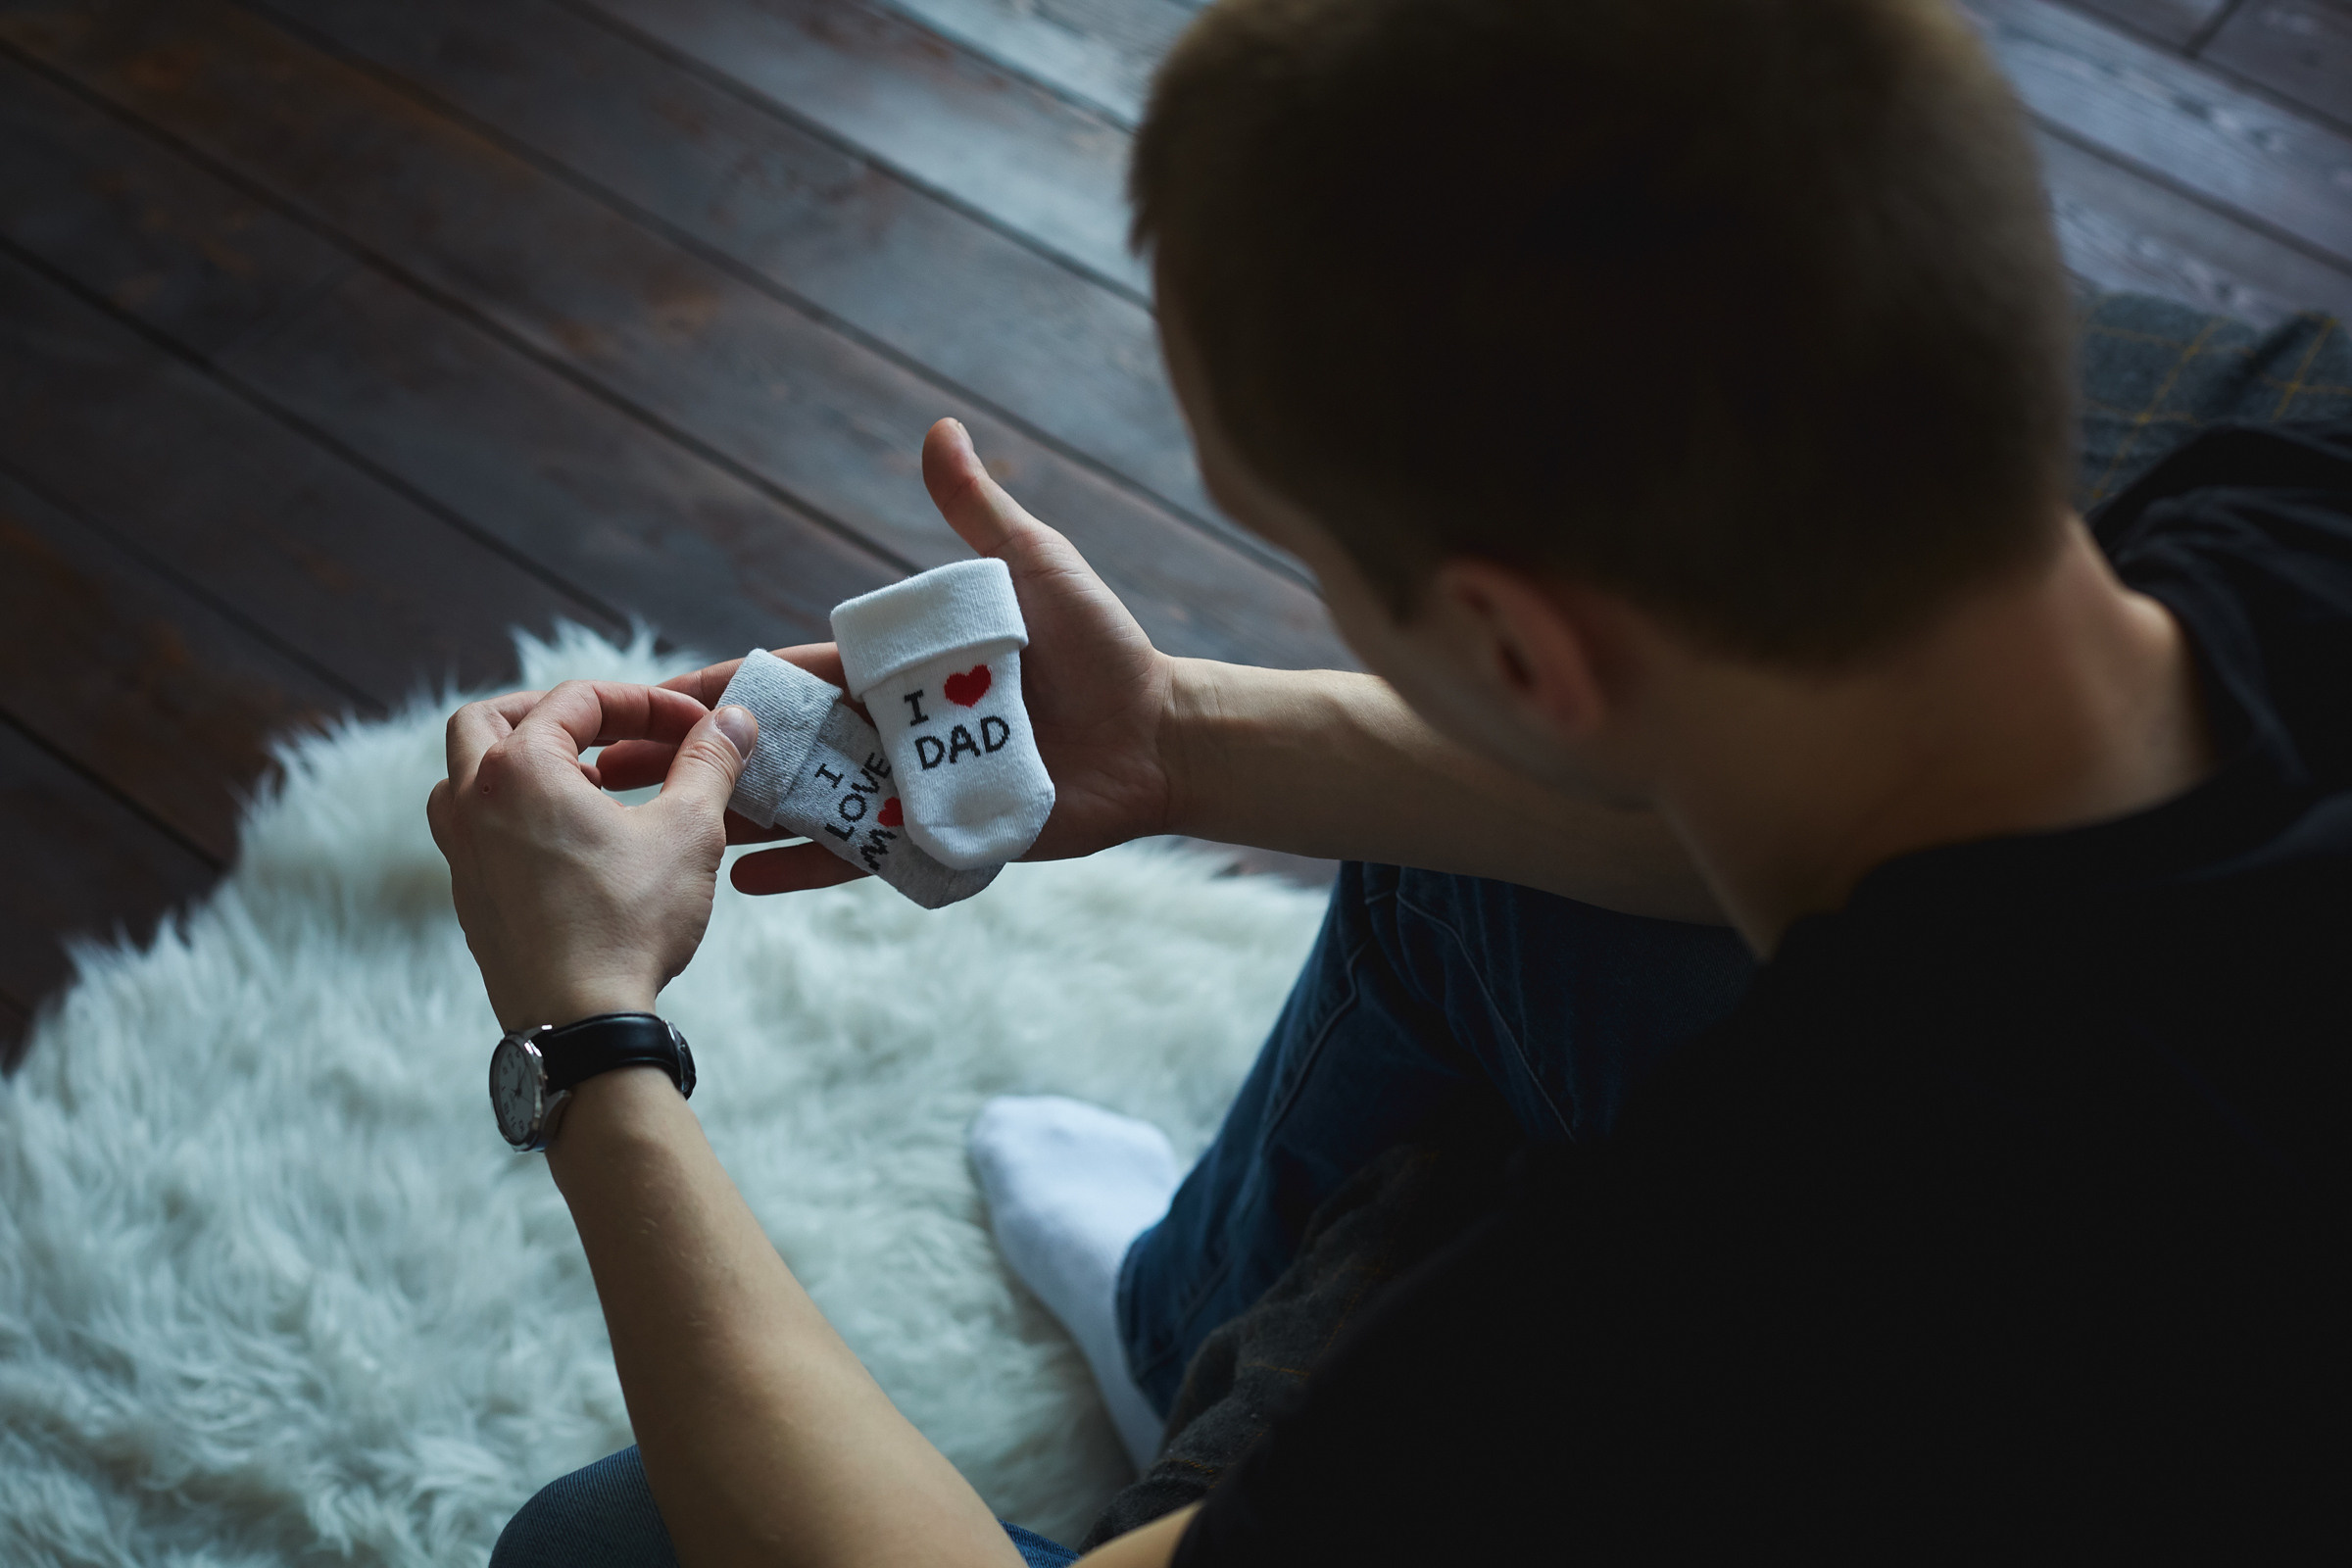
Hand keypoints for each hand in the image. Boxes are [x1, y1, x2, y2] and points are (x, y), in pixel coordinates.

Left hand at [427, 680, 756, 1028]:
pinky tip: (569, 843)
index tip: (691, 727)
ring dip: (517, 763)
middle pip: (487, 720)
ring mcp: (461, 854)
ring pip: (464, 777)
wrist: (580, 1024)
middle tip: (604, 729)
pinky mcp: (468, 899)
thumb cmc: (629, 923)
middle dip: (549, 713)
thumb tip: (732, 720)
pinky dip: (512, 814)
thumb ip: (709, 764)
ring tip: (582, 781)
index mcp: (519, 769)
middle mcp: (471, 801)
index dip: (642, 702)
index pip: (577, 701)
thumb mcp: (688, 831)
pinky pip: (475, 831)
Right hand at [596, 418, 1179, 894]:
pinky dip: (807, 867)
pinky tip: (744, 880)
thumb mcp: (1032, 569)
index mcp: (894, 671)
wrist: (1159, 732)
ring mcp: (908, 788)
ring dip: (734, 817)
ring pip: (807, 805)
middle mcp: (889, 731)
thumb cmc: (1100, 648)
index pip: (791, 678)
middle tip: (616, 774)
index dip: (725, 689)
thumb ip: (978, 512)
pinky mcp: (939, 834)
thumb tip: (940, 428)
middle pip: (781, 748)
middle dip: (703, 760)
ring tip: (661, 833)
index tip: (654, 697)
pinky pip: (863, 856)